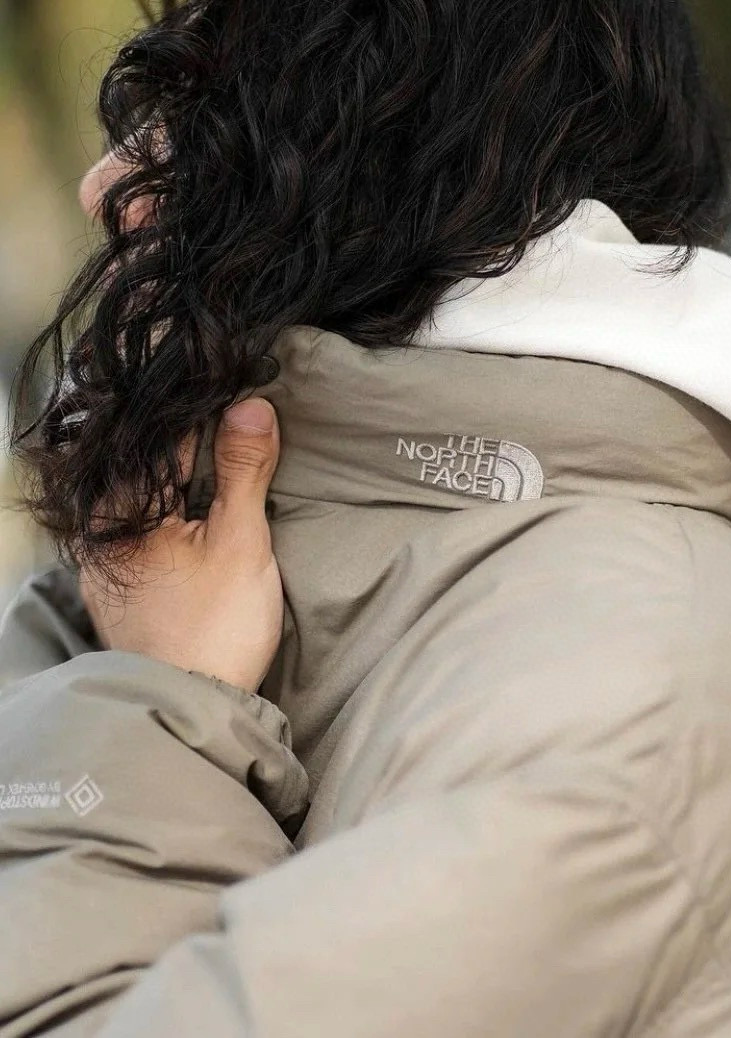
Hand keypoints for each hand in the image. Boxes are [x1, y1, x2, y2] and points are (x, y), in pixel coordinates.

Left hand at [81, 398, 283, 693]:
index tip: (249, 399)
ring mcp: (106, 557)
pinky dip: (179, 510)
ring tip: (237, 462)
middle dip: (202, 444)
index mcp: (121, 508)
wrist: (188, 708)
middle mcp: (101, 527)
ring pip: (152, 496)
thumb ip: (244, 468)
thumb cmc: (214, 625)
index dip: (213, 413)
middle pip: (155, 464)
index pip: (168, 435)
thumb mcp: (240, 539)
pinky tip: (209, 510)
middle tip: (250, 427)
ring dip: (191, 478)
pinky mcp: (121, 583)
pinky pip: (149, 525)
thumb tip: (252, 405)